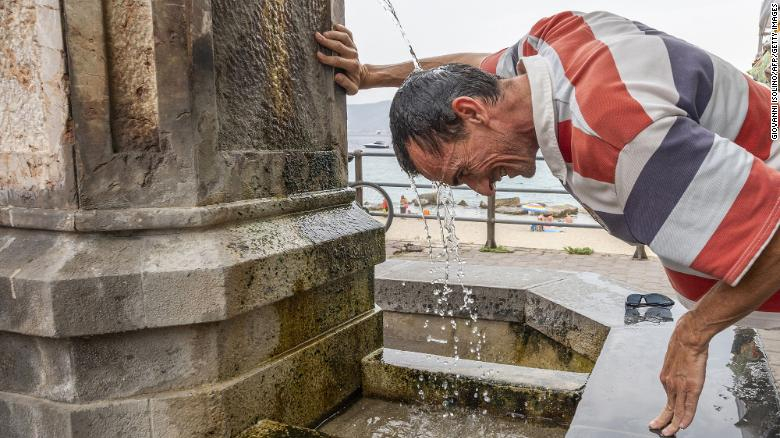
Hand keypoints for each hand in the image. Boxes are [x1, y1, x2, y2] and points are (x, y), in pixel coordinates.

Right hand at [315, 24, 366, 94]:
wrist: (360, 77)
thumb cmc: (352, 83)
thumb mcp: (351, 90)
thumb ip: (346, 84)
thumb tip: (337, 77)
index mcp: (353, 66)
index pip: (338, 61)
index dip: (328, 58)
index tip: (318, 55)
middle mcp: (354, 55)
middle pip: (340, 46)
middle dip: (327, 41)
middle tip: (316, 37)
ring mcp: (353, 48)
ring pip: (344, 37)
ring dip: (333, 33)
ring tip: (322, 33)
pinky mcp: (352, 44)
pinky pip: (348, 34)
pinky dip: (342, 28)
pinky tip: (334, 26)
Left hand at [649, 313, 709, 435]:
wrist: (688, 336)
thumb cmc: (683, 343)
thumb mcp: (675, 359)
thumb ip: (676, 369)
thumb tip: (679, 370)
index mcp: (666, 377)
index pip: (667, 399)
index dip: (665, 411)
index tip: (661, 419)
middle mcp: (670, 383)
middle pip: (668, 407)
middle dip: (663, 421)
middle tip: (658, 430)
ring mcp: (680, 386)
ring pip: (677, 410)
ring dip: (673, 424)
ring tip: (669, 433)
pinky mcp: (691, 386)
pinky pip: (688, 406)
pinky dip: (686, 417)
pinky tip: (683, 425)